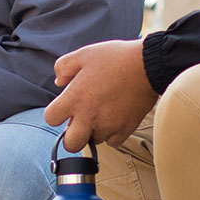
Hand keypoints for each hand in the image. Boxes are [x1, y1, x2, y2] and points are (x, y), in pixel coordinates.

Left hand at [45, 39, 160, 150]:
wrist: (148, 64)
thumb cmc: (116, 58)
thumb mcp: (84, 54)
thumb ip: (63, 67)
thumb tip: (59, 82)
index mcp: (75, 98)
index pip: (51, 119)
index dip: (55, 113)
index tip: (64, 109)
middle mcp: (89, 116)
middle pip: (71, 144)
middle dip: (72, 136)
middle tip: (80, 122)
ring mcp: (108, 125)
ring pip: (94, 141)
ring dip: (94, 132)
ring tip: (102, 113)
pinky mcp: (125, 129)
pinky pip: (113, 142)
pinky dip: (112, 133)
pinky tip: (115, 117)